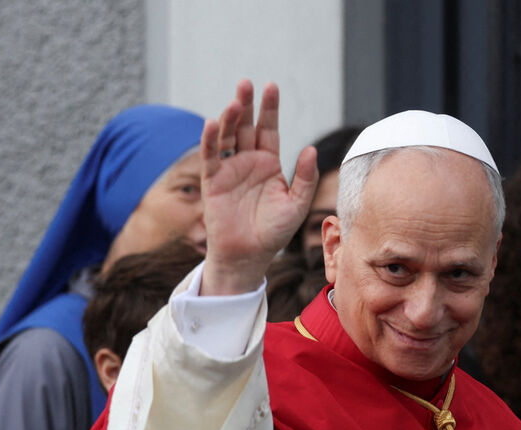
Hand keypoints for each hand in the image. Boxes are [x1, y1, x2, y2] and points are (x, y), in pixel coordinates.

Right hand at [200, 80, 318, 295]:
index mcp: (269, 164)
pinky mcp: (213, 181)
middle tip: (247, 83)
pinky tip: (212, 124)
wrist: (248, 256)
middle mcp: (248, 162)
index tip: (271, 87)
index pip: (268, 129)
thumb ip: (305, 178)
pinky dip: (210, 140)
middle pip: (246, 126)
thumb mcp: (296, 205)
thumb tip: (310, 149)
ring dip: (230, 118)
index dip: (269, 109)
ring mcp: (229, 170)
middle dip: (247, 105)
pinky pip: (210, 157)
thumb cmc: (274, 232)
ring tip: (235, 102)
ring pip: (227, 137)